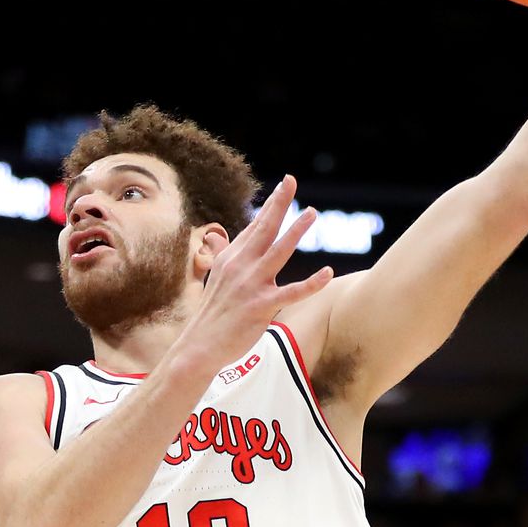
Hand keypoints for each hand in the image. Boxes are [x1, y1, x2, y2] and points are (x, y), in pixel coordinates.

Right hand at [181, 175, 333, 368]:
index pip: (255, 227)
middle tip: (292, 181)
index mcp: (231, 258)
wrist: (200, 345)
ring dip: (296, 231)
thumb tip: (215, 237)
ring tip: (311, 213)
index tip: (284, 186)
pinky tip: (328, 272)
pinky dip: (311, 283)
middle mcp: (240, 266)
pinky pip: (292, 292)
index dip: (271, 206)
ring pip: (278, 252)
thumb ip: (222, 255)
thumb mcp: (215, 278)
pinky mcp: (261, 306)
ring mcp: (251, 285)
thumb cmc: (212, 313)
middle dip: (279, 204)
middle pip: (264, 229)